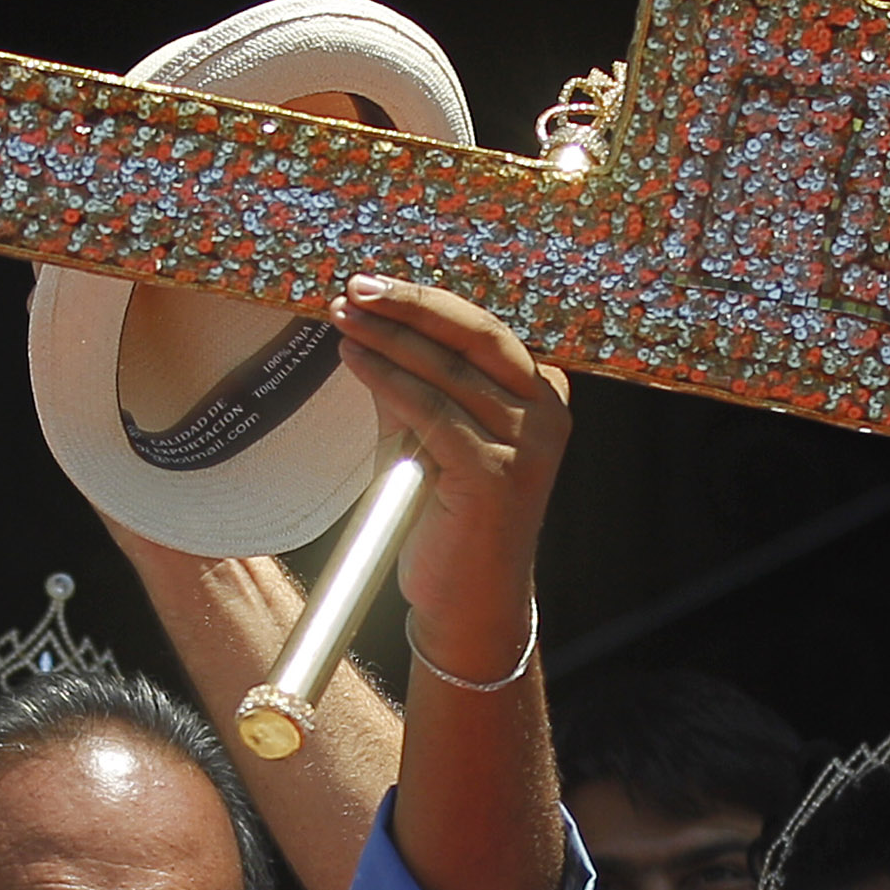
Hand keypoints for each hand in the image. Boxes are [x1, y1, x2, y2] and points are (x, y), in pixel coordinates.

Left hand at [326, 278, 567, 684]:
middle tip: (355, 288)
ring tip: (342, 320)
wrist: (468, 603)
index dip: (425, 302)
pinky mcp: (496, 477)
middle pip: (474, 336)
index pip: (482, 329)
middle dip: (409, 306)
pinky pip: (435, 414)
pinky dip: (390, 383)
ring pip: (450, 372)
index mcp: (543, 395)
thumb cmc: (447, 520)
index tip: (371, 285)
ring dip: (389, 340)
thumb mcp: (429, 438)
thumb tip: (365, 326)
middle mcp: (547, 413)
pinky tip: (355, 361)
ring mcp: (528, 446)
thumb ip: (412, 385)